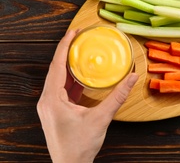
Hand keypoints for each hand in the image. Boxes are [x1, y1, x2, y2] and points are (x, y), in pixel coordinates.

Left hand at [37, 30, 137, 162]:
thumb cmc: (79, 146)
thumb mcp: (101, 118)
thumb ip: (118, 96)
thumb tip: (132, 77)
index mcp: (52, 99)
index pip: (57, 65)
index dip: (64, 46)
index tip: (73, 32)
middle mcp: (47, 100)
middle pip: (56, 69)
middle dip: (67, 52)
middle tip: (79, 38)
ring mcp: (50, 106)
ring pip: (58, 78)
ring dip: (70, 65)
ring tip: (82, 53)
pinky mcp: (56, 110)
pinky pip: (62, 88)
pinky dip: (72, 79)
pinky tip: (83, 75)